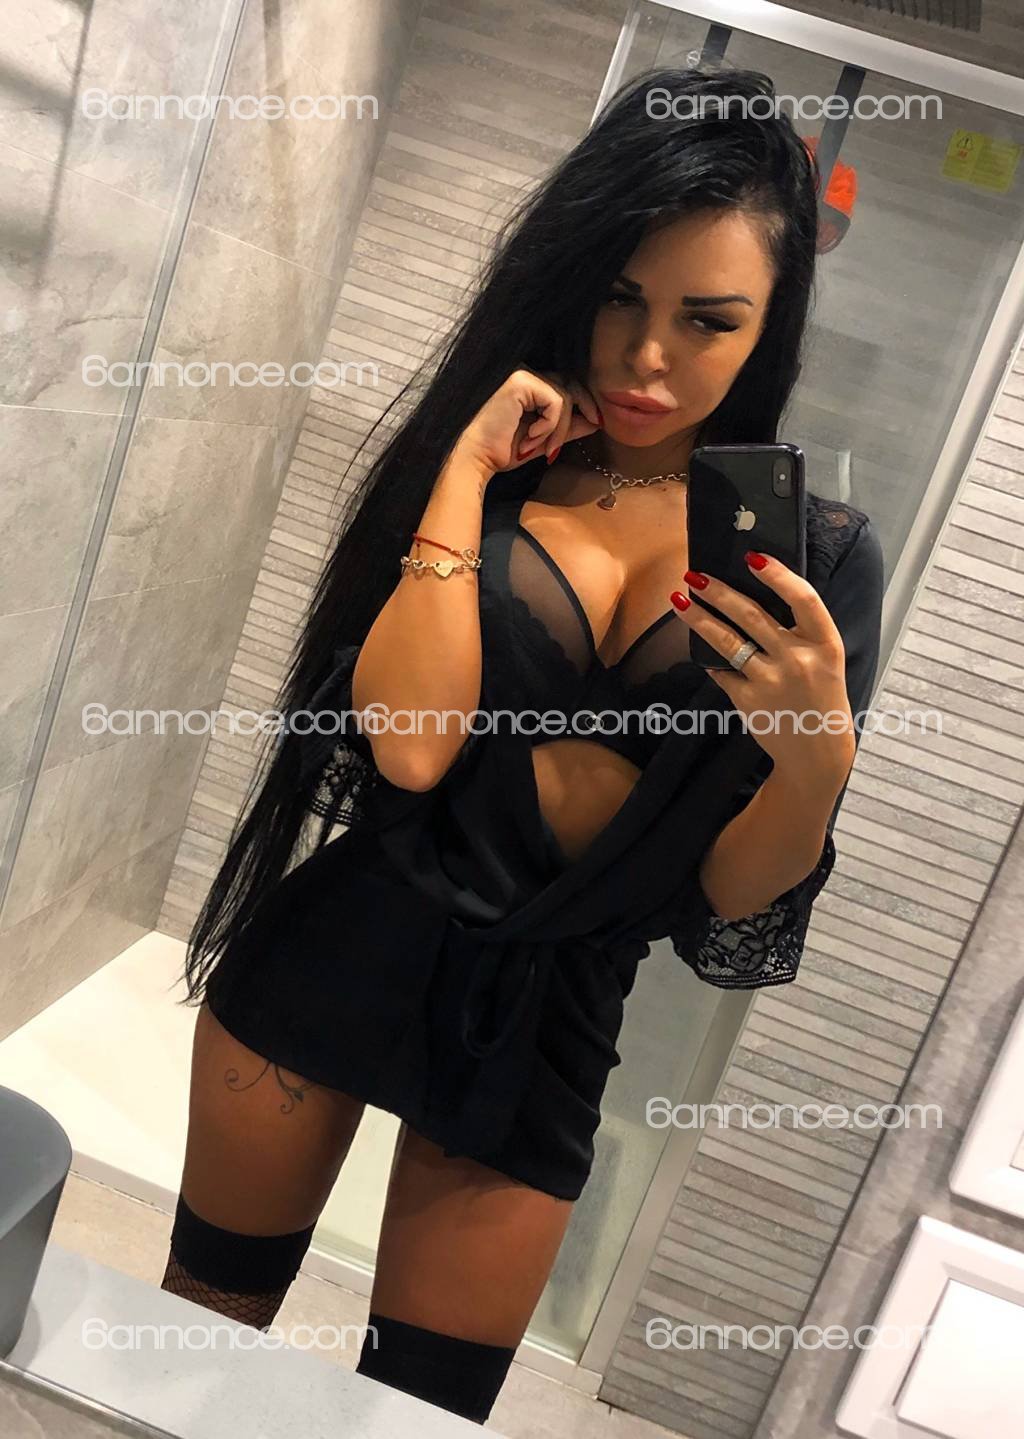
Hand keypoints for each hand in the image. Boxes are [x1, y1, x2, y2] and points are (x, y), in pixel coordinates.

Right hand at [453, 368, 601, 476]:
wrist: (472, 458)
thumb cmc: (498, 450)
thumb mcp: (540, 439)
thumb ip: (565, 429)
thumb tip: (594, 422)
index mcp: (524, 385)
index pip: (562, 384)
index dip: (582, 401)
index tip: (595, 423)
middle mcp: (522, 373)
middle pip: (568, 381)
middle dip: (584, 406)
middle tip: (595, 425)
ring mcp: (520, 373)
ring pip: (564, 395)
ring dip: (559, 428)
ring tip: (544, 450)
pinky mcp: (520, 380)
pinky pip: (556, 401)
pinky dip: (550, 425)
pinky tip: (531, 439)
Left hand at [670, 552, 855, 797]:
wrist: (816, 752)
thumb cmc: (820, 697)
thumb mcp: (826, 660)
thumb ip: (801, 631)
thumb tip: (758, 593)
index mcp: (825, 644)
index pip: (803, 598)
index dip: (778, 575)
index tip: (752, 557)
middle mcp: (798, 659)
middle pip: (752, 615)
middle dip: (718, 592)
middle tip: (695, 575)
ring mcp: (771, 680)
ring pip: (727, 640)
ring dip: (699, 618)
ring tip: (678, 601)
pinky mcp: (748, 699)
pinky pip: (722, 671)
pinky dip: (711, 660)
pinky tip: (700, 647)